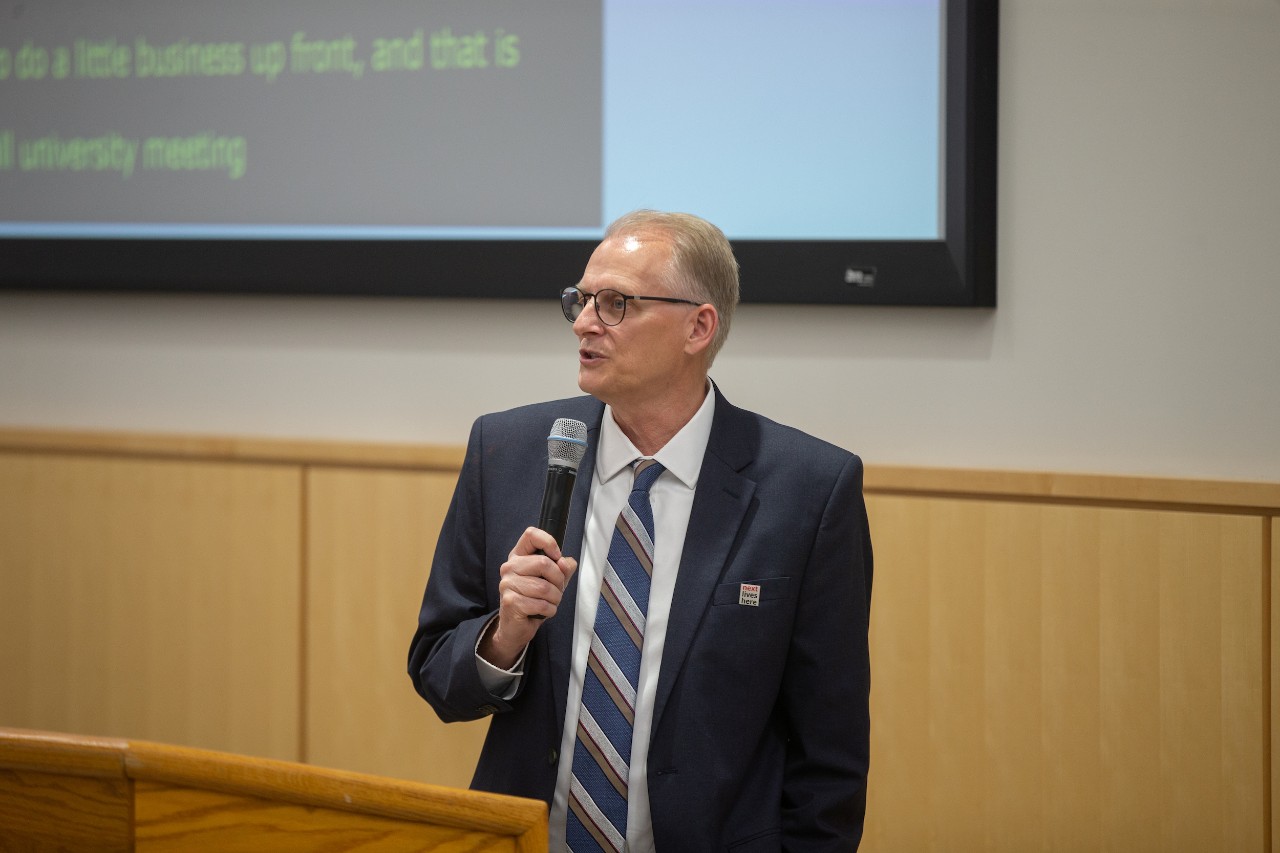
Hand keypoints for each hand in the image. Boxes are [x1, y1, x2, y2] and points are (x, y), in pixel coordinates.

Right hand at [479, 527, 576, 668]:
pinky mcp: (510, 602)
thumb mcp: (551, 580)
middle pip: (544, 563)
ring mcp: (507, 584)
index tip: (557, 557)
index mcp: (518, 556)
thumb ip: (562, 568)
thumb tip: (566, 563)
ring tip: (549, 602)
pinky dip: (549, 610)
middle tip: (556, 590)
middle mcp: (509, 567)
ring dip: (555, 599)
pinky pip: (541, 604)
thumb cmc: (533, 600)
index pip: (531, 535)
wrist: (516, 627)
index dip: (549, 543)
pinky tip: (543, 612)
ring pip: (545, 587)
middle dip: (558, 580)